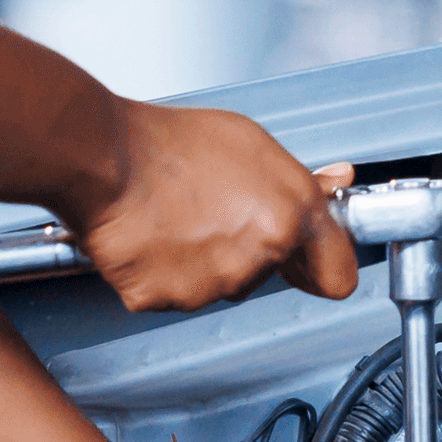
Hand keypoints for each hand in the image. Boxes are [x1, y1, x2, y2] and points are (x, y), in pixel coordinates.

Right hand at [70, 104, 356, 314]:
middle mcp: (256, 256)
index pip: (337, 275)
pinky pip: (172, 294)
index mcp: (288, 215)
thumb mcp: (251, 142)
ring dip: (202, 261)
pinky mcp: (164, 299)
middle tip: (214, 210)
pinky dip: (162, 273)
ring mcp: (209, 285)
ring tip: (177, 215)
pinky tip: (154, 236)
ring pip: (218, 286)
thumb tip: (335, 183)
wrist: (103, 155)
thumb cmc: (170, 143)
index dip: (323, 267)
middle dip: (247, 248)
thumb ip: (300, 178)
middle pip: (265, 274)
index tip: (311, 262)